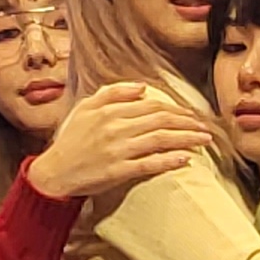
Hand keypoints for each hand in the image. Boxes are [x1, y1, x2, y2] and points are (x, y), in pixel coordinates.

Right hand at [25, 82, 218, 200]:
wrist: (54, 172)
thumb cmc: (70, 140)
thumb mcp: (85, 108)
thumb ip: (111, 94)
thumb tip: (141, 87)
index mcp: (109, 111)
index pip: (150, 105)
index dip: (175, 109)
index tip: (191, 114)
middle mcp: (115, 128)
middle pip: (160, 120)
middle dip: (187, 122)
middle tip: (205, 127)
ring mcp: (117, 150)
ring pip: (159, 140)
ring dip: (186, 138)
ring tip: (204, 140)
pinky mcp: (118, 171)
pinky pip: (149, 164)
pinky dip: (169, 161)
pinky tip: (186, 159)